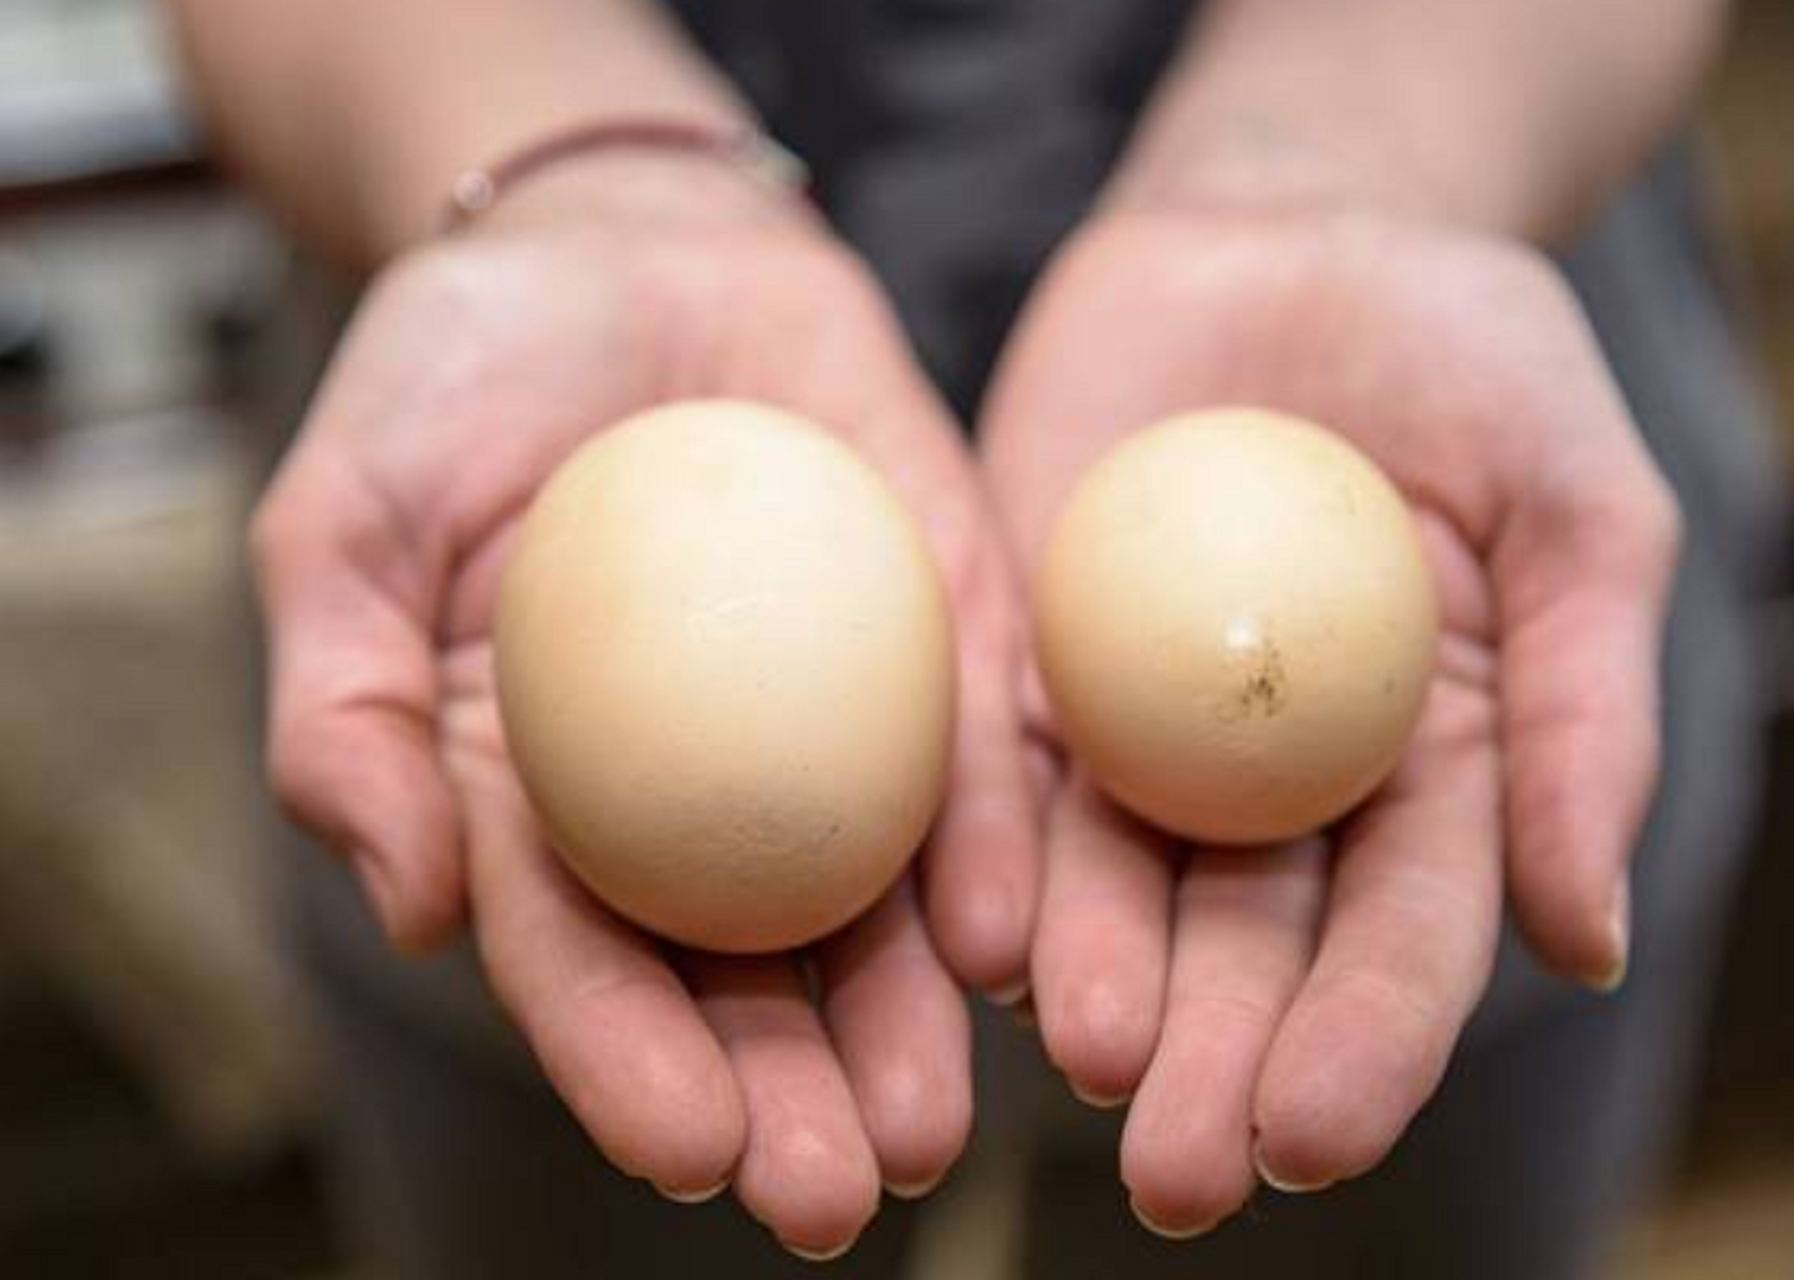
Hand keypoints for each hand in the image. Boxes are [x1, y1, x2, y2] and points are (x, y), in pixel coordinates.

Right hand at [250, 157, 1038, 1255]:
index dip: (630, 1062)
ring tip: (937, 1119)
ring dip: (909, 1019)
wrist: (614, 241)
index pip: (583, 959)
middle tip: (842, 1192)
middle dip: (791, 1095)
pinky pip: (977, 746)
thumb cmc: (450, 382)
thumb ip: (348, 712)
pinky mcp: (940, 624)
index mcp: (542, 797)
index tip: (691, 1149)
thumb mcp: (342, 525)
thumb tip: (406, 905)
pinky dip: (993, 841)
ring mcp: (831, 714)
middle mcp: (694, 788)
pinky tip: (1009, 936)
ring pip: (876, 898)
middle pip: (744, 968)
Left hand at [981, 203, 1678, 1232]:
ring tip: (1080, 1065)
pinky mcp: (1021, 658)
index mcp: (1423, 777)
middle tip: (1178, 1177)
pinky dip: (984, 853)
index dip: (1365, 1044)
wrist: (1289, 232)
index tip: (1311, 1137)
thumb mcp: (1579, 506)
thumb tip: (1589, 944)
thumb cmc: (1469, 358)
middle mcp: (1270, 785)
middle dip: (1217, 1068)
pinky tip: (972, 934)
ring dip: (1094, 990)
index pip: (1401, 938)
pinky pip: (995, 769)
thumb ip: (1591, 714)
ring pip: (1110, 886)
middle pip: (1244, 951)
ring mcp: (1135, 729)